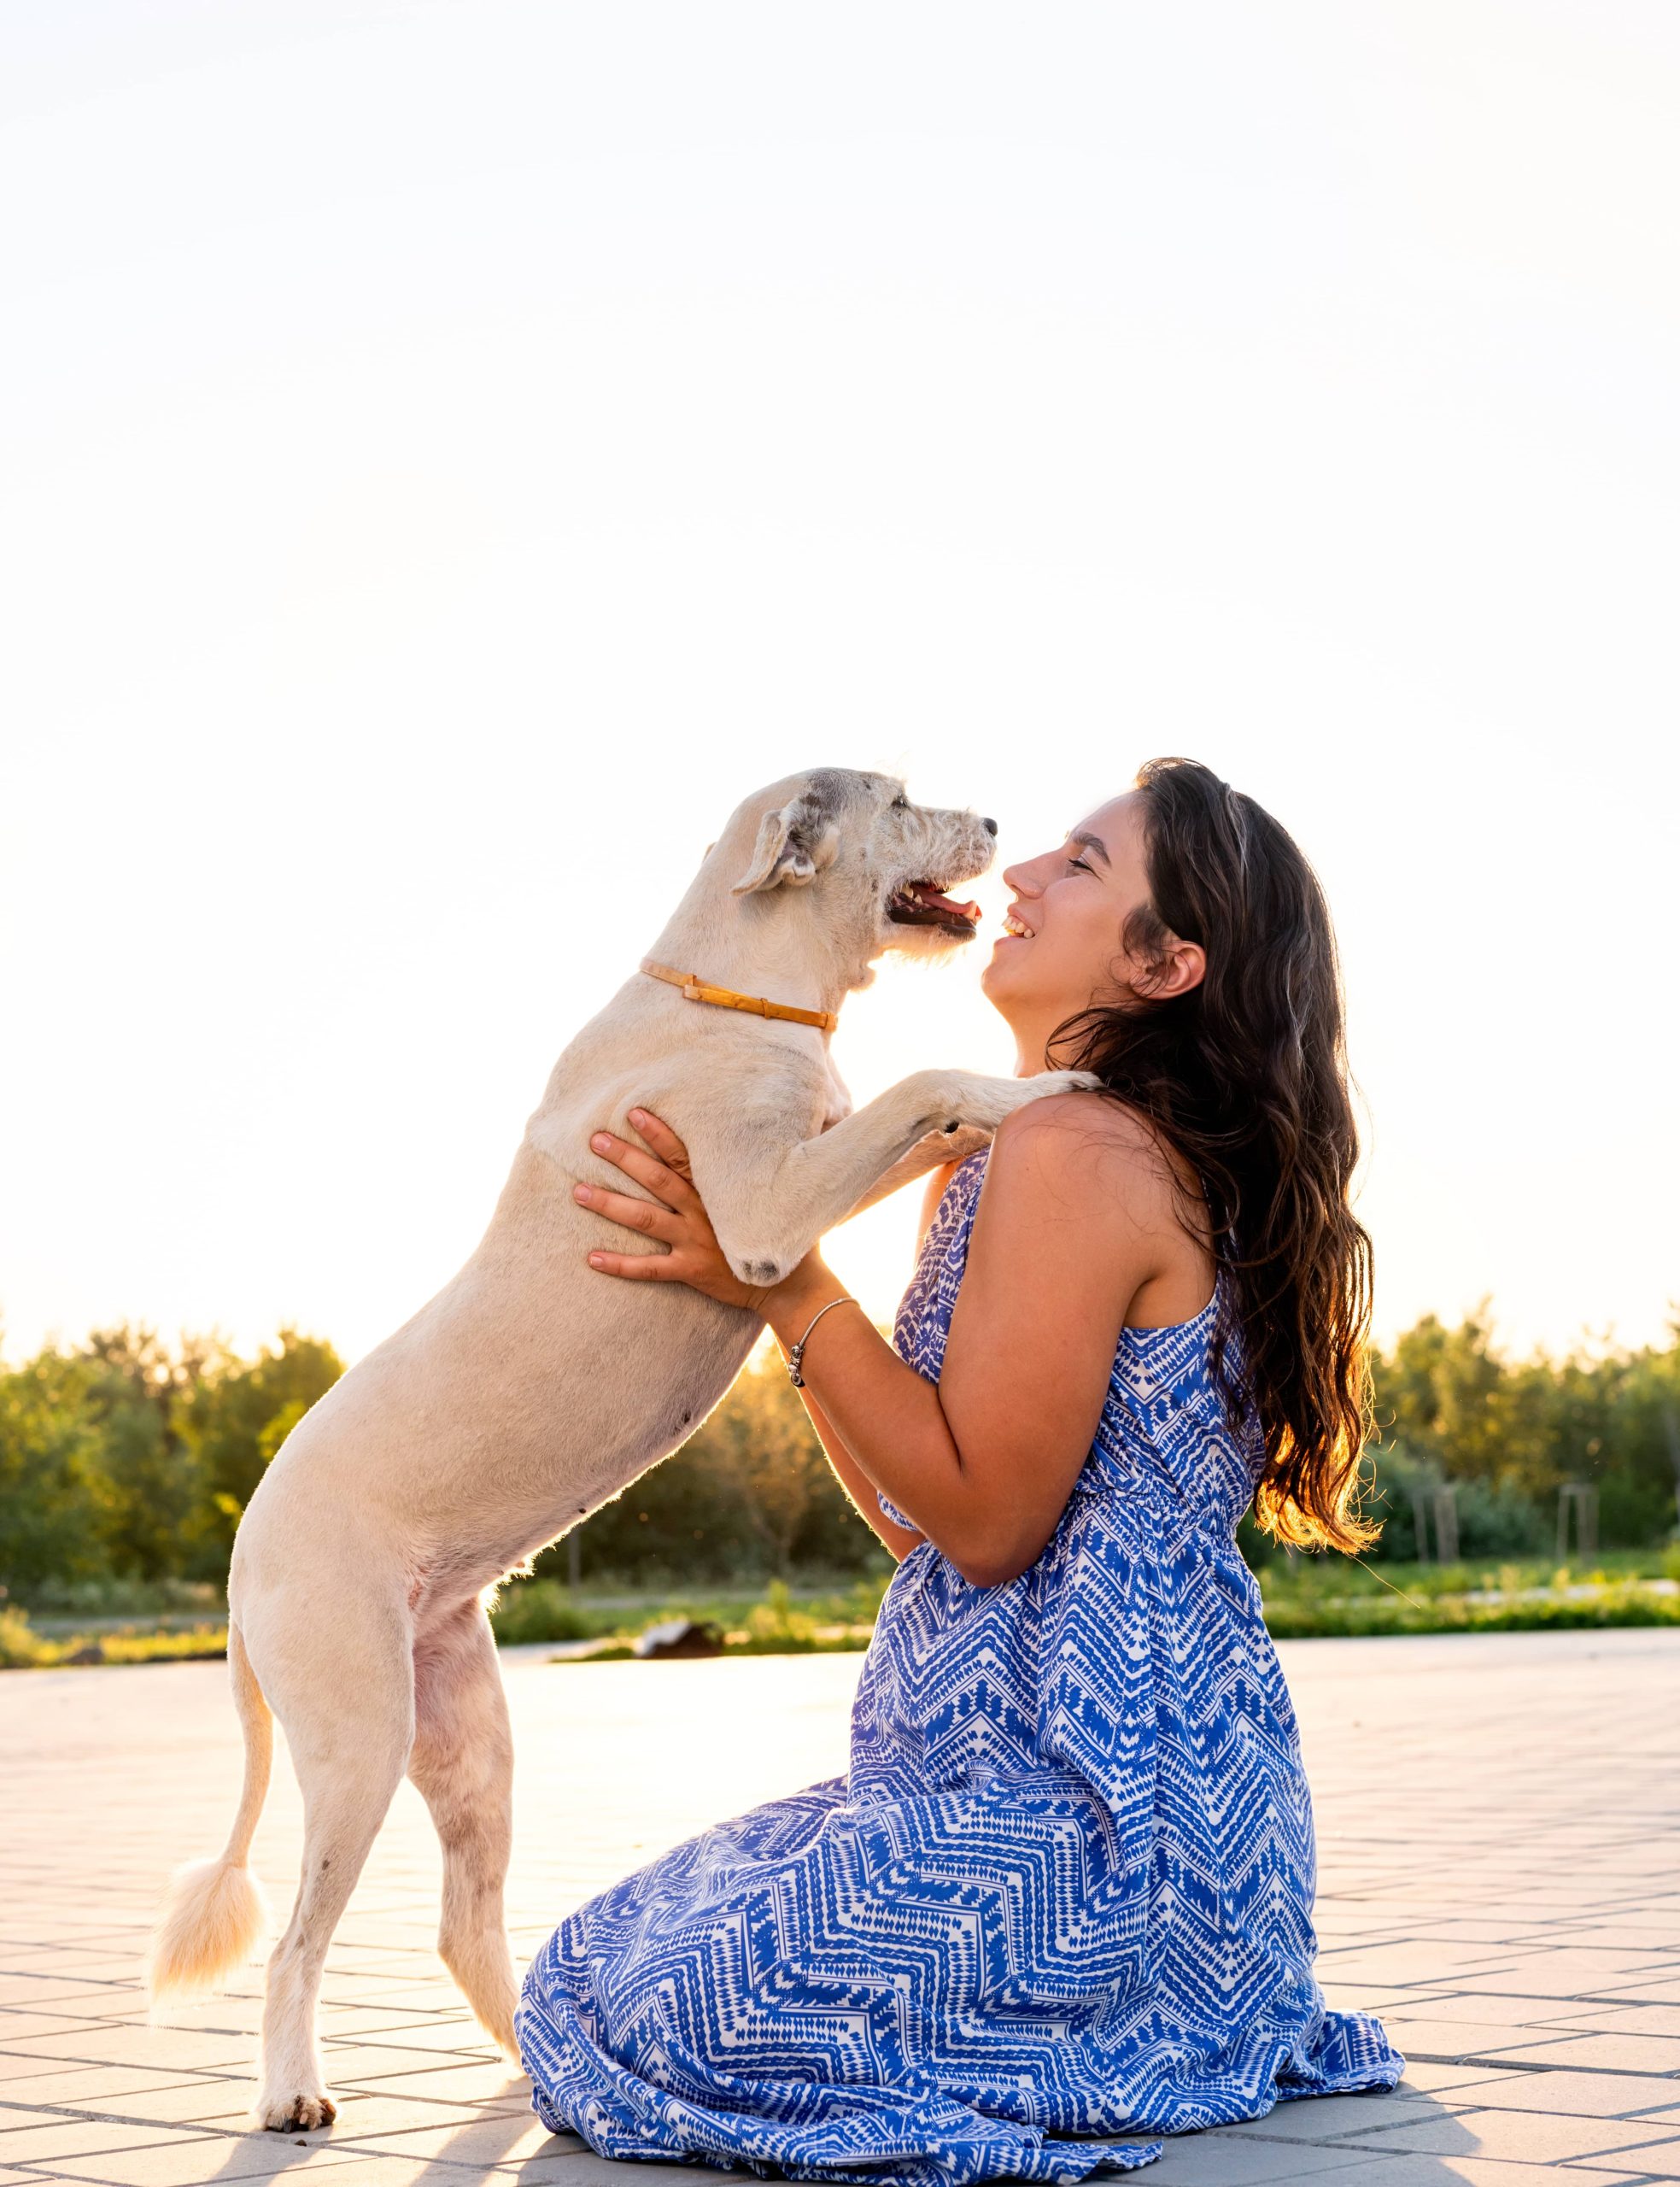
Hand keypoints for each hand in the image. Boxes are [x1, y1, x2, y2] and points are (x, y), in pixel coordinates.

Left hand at [575, 1108, 780, 1313]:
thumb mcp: (766, 1197)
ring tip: (578, 1192)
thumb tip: (755, 1135)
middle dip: (625, 1158)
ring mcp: (695, 1242)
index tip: (633, 1113)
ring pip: (645, 1219)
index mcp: (718, 1191)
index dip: (659, 1134)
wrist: (792, 1285)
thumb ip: (747, 1172)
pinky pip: (650, 1269)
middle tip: (595, 1140)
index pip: (684, 1156)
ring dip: (610, 1204)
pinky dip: (620, 1265)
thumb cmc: (778, 1233)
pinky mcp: (691, 1271)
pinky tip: (591, 1258)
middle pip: (657, 1180)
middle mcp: (703, 1212)